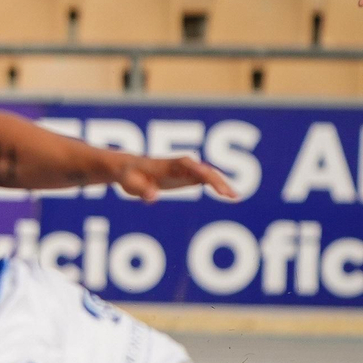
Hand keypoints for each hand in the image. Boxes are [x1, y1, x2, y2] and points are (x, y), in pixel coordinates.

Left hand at [114, 155, 236, 202]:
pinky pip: (207, 180)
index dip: (203, 173)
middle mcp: (181, 165)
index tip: (213, 182)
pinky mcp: (187, 177)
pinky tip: (229, 196)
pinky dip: (218, 187)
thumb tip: (153, 197)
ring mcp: (186, 170)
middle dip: (218, 181)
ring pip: (209, 175)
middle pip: (204, 170)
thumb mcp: (130, 183)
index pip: (189, 165)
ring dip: (223, 184)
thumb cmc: (128, 175)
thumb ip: (141, 190)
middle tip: (231, 196)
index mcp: (168, 164)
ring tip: (235, 198)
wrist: (127, 169)